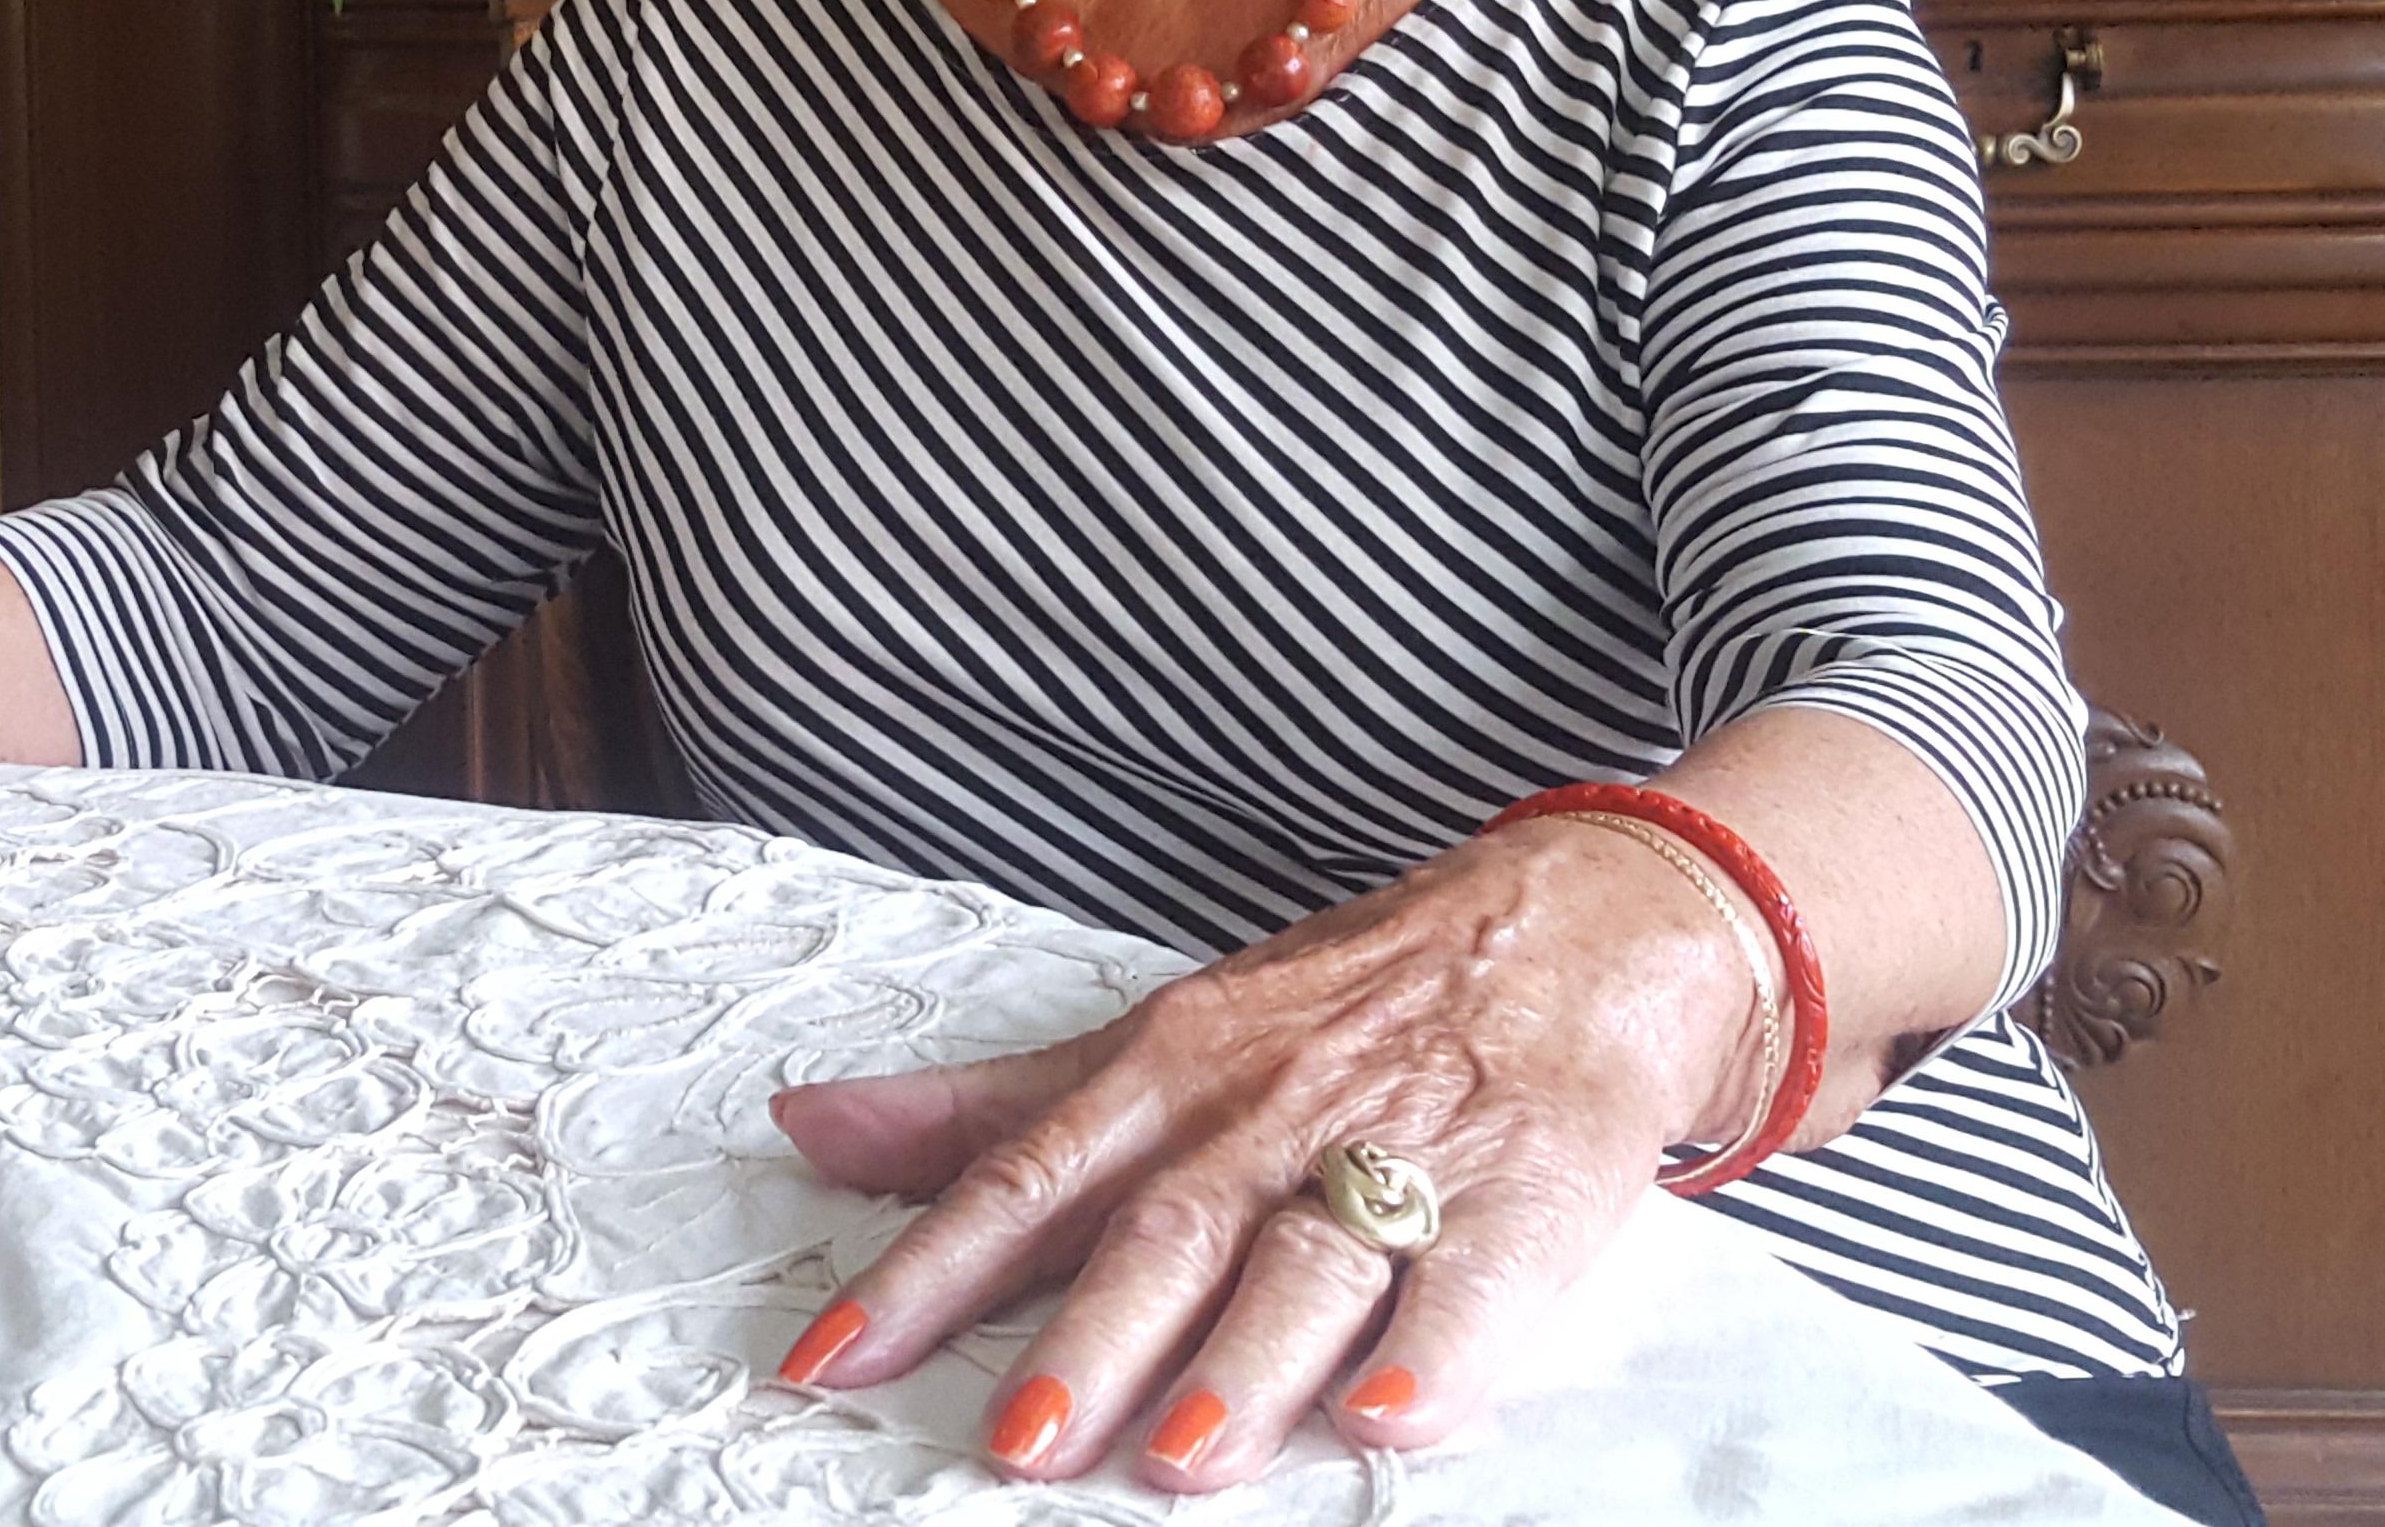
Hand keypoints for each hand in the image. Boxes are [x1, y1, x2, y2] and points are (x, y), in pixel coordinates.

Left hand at [764, 819, 1760, 1493]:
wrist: (1573, 927)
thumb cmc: (1341, 1006)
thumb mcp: (1148, 1037)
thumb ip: (988, 1111)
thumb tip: (811, 1128)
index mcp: (1165, 1077)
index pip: (1023, 1181)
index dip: (924, 1273)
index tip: (831, 1361)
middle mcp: (1265, 1116)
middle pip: (1164, 1232)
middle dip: (1090, 1338)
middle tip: (1018, 1444)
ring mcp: (1397, 1153)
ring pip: (1307, 1260)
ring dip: (1244, 1362)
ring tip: (1181, 1456)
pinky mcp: (1526, 1193)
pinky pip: (1479, 1279)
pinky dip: (1441, 1350)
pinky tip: (1394, 1417)